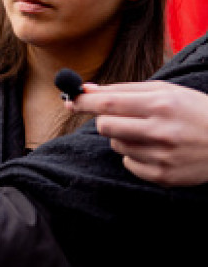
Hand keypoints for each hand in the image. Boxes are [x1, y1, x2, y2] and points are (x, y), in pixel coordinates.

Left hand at [69, 80, 207, 185]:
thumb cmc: (195, 111)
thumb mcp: (166, 92)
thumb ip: (125, 90)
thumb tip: (86, 90)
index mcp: (161, 104)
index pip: (107, 103)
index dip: (83, 101)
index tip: (70, 99)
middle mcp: (160, 130)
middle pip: (104, 126)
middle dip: (104, 120)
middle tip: (118, 117)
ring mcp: (162, 156)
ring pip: (116, 144)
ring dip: (123, 137)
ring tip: (150, 133)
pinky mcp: (163, 176)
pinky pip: (128, 163)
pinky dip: (135, 155)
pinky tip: (157, 150)